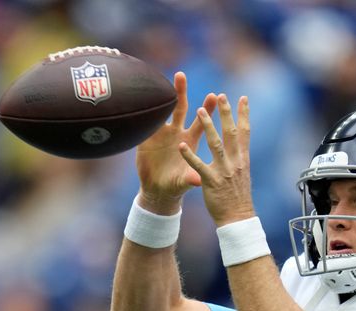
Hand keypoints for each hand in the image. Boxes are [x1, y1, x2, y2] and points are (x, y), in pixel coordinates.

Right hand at [136, 72, 217, 213]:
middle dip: (181, 92)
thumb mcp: (183, 183)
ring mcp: (161, 133)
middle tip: (180, 75)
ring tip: (163, 77)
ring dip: (163, 94)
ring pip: (163, 109)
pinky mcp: (146, 137)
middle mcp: (177, 132)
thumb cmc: (176, 185)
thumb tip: (198, 181)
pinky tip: (141, 95)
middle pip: (180, 108)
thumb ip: (190, 179)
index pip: (201, 122)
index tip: (214, 95)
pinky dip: (144, 111)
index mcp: (190, 141)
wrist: (158, 191)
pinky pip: (145, 120)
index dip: (207, 110)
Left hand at [179, 93, 254, 225]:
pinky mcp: (211, 182)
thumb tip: (241, 144)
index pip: (245, 132)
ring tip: (199, 110)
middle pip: (231, 133)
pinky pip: (198, 167)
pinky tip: (181, 146)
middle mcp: (235, 162)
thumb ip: (239, 157)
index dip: (244, 114)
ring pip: (215, 144)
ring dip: (207, 126)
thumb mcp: (243, 174)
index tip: (243, 98)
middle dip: (226, 113)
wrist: (238, 218)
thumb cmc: (238, 197)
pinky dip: (189, 156)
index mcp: (242, 159)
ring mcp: (224, 171)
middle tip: (220, 95)